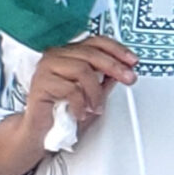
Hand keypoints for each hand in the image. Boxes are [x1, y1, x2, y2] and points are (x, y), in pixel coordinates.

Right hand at [20, 36, 138, 144]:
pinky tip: (80, 113)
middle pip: (91, 53)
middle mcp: (56, 56)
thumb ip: (106, 80)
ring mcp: (46, 68)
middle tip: (130, 79)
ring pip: (82, 70)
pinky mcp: (40, 83)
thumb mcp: (94, 95)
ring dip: (95, 92)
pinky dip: (80, 104)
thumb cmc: (66, 112)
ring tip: (96, 108)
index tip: (133, 61)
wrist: (43, 132)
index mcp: (69, 54)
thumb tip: (123, 69)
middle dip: (115, 67)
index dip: (117, 49)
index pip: (95, 42)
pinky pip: (70, 89)